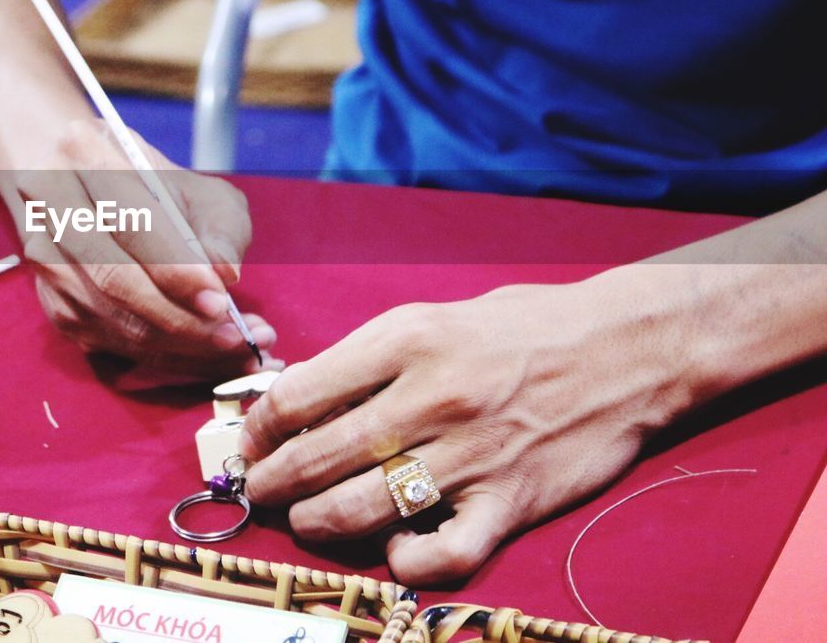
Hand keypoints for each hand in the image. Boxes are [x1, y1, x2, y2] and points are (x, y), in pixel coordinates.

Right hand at [3, 119, 276, 377]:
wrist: (102, 197)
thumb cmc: (162, 192)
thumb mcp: (203, 191)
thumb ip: (220, 228)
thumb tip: (225, 274)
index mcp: (84, 157)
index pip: (129, 224)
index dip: (174, 269)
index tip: (219, 299)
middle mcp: (51, 210)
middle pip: (114, 280)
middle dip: (179, 317)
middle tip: (235, 335)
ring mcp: (48, 264)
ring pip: (113, 320)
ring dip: (179, 344)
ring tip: (239, 346)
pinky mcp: (56, 306)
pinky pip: (112, 344)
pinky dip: (165, 356)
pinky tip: (210, 354)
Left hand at [239, 275, 696, 583]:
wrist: (624, 349)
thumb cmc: (520, 328)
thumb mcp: (432, 317)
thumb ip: (367, 358)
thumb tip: (297, 397)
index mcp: (406, 340)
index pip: (299, 395)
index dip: (260, 428)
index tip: (254, 441)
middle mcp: (433, 398)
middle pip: (319, 457)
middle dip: (271, 483)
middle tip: (260, 491)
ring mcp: (472, 455)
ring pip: (363, 509)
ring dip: (316, 522)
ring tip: (304, 519)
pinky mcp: (510, 501)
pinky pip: (443, 553)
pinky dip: (406, 561)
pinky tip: (392, 550)